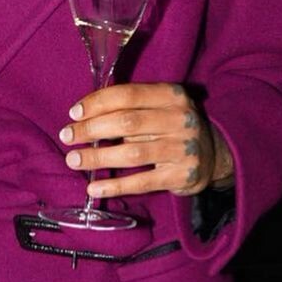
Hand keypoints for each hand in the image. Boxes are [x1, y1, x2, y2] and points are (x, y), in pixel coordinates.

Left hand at [58, 82, 233, 198]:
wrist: (214, 155)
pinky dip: (114, 185)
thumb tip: (82, 115)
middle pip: (126, 123)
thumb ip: (129, 106)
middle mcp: (180, 120)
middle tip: (67, 137)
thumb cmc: (171, 126)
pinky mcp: (182, 176)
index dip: (97, 103)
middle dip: (90, 130)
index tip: (73, 113)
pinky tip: (93, 187)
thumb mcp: (159, 106)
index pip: (127, 95)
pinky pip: (142, 182)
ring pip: (131, 153)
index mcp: (172, 95)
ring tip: (74, 160)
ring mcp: (183, 149)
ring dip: (97, 158)